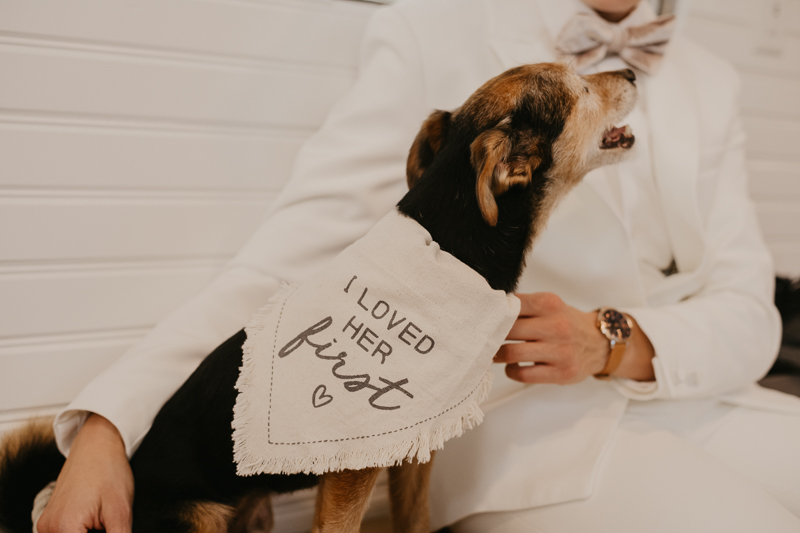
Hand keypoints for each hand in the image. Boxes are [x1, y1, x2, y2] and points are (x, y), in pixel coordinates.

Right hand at [37, 414, 132, 532]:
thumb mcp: (120, 511)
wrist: (97, 446)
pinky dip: (81, 532)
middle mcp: (48, 529)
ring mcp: (46, 525)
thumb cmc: (108, 471)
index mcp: (64, 527)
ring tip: (105, 522)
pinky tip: (96, 523)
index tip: (112, 529)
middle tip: (110, 523)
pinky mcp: (50, 520)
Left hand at [494, 293, 608, 383]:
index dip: (494, 313)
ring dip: (497, 355)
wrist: (599, 344)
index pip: (511, 305)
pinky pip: (523, 374)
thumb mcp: (550, 305)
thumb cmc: (567, 324)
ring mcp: (560, 351)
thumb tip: (489, 310)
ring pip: (512, 353)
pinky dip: (511, 371)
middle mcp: (556, 325)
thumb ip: (524, 306)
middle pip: (508, 330)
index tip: (486, 318)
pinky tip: (513, 366)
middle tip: (485, 338)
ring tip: (496, 353)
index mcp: (550, 303)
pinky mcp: (561, 372)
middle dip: (492, 335)